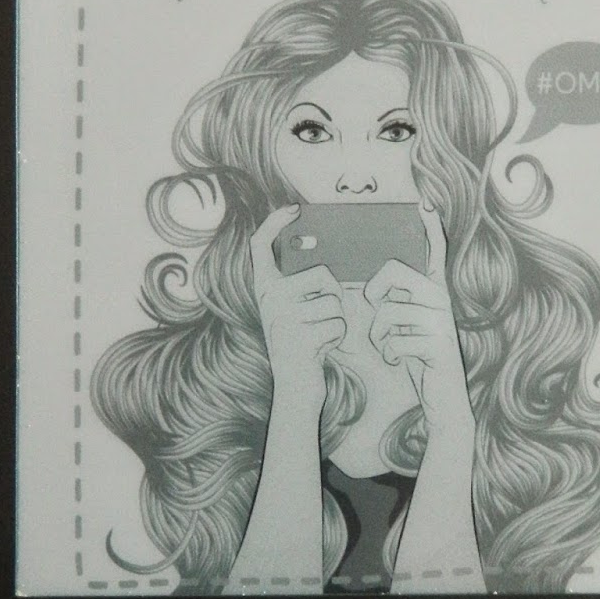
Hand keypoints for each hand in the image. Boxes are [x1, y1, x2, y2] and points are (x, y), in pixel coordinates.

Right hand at [250, 205, 345, 410]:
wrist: (296, 389)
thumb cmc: (304, 345)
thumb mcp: (295, 311)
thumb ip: (301, 286)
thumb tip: (327, 259)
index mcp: (264, 289)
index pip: (260, 245)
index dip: (275, 223)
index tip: (293, 209)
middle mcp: (268, 299)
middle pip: (321, 274)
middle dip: (335, 295)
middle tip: (323, 317)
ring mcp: (282, 318)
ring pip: (334, 302)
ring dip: (338, 320)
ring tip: (321, 335)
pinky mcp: (299, 337)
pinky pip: (338, 323)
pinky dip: (339, 338)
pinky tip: (323, 348)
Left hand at [364, 203, 473, 440]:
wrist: (441, 398)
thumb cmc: (415, 358)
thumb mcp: (401, 327)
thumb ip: (387, 305)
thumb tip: (360, 289)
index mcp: (433, 290)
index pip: (433, 251)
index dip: (429, 227)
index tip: (424, 203)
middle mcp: (441, 299)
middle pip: (394, 272)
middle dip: (374, 292)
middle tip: (375, 310)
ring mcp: (442, 320)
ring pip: (388, 311)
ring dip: (378, 335)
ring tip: (391, 347)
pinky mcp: (439, 343)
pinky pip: (395, 339)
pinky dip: (389, 354)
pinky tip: (399, 361)